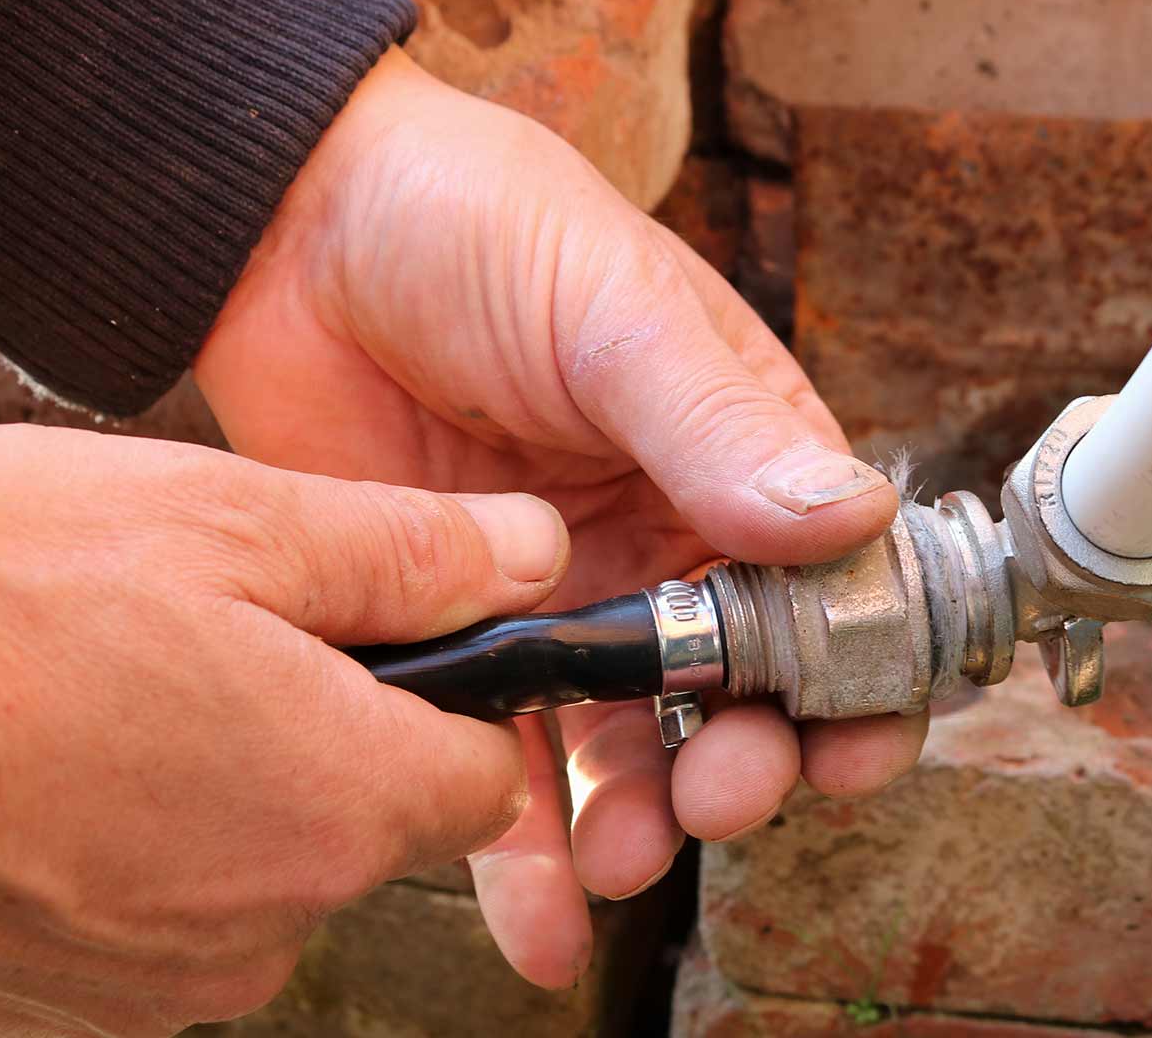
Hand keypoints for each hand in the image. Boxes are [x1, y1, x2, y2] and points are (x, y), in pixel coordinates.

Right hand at [0, 424, 569, 1035]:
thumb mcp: (223, 521)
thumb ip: (404, 551)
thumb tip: (527, 552)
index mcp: (344, 800)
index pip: (488, 774)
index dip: (458, 692)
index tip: (396, 630)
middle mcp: (277, 914)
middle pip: (372, 814)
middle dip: (325, 719)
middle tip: (212, 621)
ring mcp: (168, 970)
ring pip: (264, 854)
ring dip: (220, 769)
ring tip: (106, 676)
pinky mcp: (75, 990)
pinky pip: (162, 900)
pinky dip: (134, 830)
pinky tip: (54, 748)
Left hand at [194, 48, 929, 987]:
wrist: (293, 229)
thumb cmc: (477, 226)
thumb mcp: (615, 311)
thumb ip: (718, 426)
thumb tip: (846, 519)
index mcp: (737, 459)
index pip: (839, 593)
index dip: (859, 683)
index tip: (845, 746)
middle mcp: (668, 544)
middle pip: (743, 696)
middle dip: (746, 763)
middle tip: (716, 793)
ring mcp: (566, 602)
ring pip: (633, 748)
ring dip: (643, 821)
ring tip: (620, 856)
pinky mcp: (464, 640)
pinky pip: (507, 768)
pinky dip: (529, 858)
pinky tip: (544, 925)